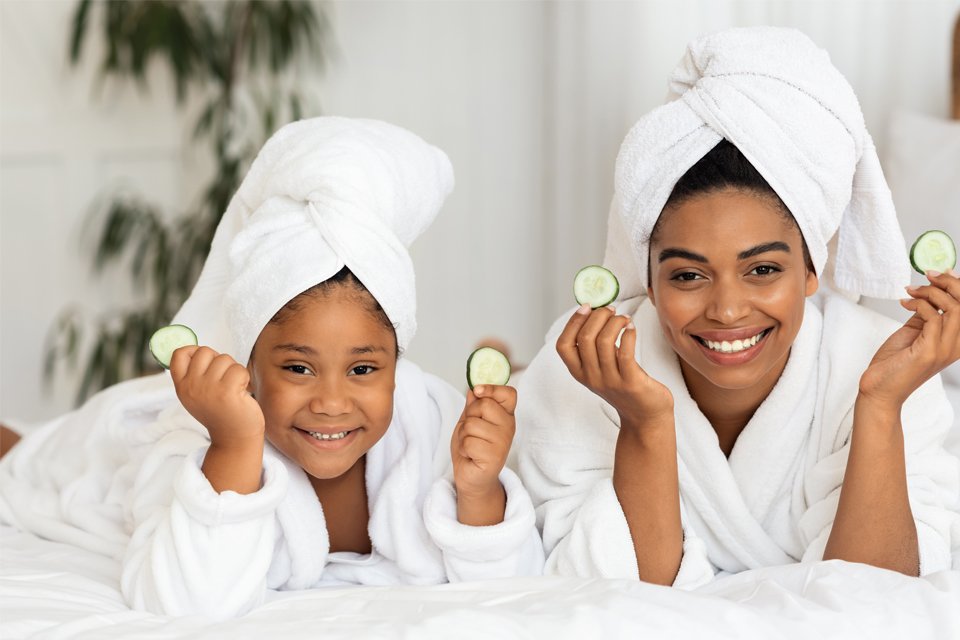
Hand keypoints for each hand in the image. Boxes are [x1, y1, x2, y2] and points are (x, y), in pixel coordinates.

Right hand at [169, 345, 264, 448]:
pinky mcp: (226, 392)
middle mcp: (191, 387)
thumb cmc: (221, 411)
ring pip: (224, 359)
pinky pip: (239, 369)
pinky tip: (241, 393)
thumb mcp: (198, 394)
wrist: (235, 438)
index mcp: (182, 386)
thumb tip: (195, 348)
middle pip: (204, 351)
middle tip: (224, 380)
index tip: (207, 363)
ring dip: (234, 371)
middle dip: (219, 360)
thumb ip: (194, 374)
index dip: (194, 351)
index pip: (179, 354)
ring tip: (233, 389)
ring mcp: (208, 389)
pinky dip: (244, 378)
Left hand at [450, 385, 515, 499]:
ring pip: (472, 425)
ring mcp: (503, 443)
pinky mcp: (495, 458)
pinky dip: (464, 449)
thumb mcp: (470, 421)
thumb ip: (473, 405)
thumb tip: (474, 387)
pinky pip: (469, 442)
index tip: (478, 391)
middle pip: (483, 405)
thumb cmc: (472, 448)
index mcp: (505, 416)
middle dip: (469, 416)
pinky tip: (471, 456)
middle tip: (471, 431)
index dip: (492, 388)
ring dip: (463, 436)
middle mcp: (508, 427)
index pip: (508, 393)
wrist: (471, 476)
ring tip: (471, 445)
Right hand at [556, 304, 672, 429]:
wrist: (645, 416)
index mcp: (580, 373)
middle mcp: (592, 378)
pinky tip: (631, 328)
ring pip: (604, 342)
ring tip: (624, 318)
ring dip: (615, 322)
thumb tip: (595, 311)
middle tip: (611, 309)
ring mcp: (610, 381)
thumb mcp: (601, 368)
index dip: (573, 322)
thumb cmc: (624, 385)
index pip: (563, 345)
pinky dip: (628, 334)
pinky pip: (626, 353)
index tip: (586, 307)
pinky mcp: (631, 382)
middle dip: (598, 316)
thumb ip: (595, 348)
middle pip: (585, 338)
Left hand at [860, 270, 959, 408]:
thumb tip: (932, 291)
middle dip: (948, 283)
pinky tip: (904, 303)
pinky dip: (918, 304)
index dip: (959, 285)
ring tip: (911, 291)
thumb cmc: (895, 363)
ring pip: (955, 308)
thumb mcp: (916, 332)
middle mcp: (957, 346)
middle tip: (927, 276)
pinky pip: (933, 316)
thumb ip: (927, 314)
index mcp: (957, 341)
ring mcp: (945, 350)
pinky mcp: (930, 351)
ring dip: (931, 292)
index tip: (939, 274)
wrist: (879, 389)